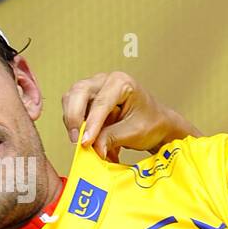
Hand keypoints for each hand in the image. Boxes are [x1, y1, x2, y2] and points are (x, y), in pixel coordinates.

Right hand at [61, 72, 198, 159]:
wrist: (156, 125)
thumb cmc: (151, 123)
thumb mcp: (135, 132)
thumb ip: (112, 138)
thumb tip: (94, 148)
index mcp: (121, 83)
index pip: (100, 102)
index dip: (91, 123)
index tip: (86, 142)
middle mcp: (105, 81)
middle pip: (79, 92)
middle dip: (74, 117)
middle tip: (77, 140)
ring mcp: (94, 88)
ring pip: (71, 99)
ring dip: (71, 121)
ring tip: (80, 141)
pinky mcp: (87, 100)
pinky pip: (72, 109)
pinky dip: (74, 124)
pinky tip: (84, 137)